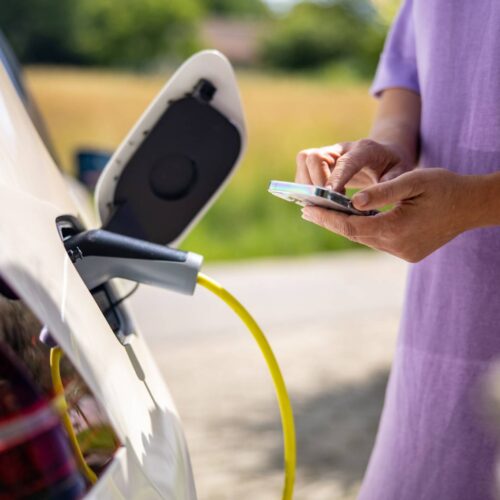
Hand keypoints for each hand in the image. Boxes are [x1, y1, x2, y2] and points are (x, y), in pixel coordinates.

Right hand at [295, 139, 413, 192]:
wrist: (388, 156)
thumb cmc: (395, 168)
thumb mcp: (402, 177)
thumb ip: (385, 188)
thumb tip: (359, 204)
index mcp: (365, 149)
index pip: (346, 162)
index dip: (336, 179)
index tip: (330, 196)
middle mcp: (342, 148)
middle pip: (314, 157)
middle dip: (315, 182)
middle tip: (327, 201)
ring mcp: (329, 153)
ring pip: (304, 161)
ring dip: (306, 184)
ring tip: (322, 202)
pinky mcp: (320, 162)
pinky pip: (302, 170)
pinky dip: (305, 187)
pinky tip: (319, 199)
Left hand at [301, 168, 484, 261]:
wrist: (472, 205)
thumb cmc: (444, 187)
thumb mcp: (414, 181)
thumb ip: (383, 191)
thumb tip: (352, 200)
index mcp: (397, 228)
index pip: (350, 225)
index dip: (326, 217)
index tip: (307, 208)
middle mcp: (398, 246)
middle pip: (354, 234)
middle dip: (330, 221)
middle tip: (307, 209)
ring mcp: (404, 253)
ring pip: (365, 238)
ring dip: (346, 225)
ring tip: (323, 212)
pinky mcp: (408, 253)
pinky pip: (378, 241)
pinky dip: (363, 229)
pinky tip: (352, 218)